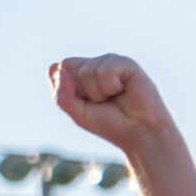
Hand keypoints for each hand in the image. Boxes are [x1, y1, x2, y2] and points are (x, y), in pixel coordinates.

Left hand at [48, 55, 175, 151]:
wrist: (140, 134)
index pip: (55, 70)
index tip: (85, 104)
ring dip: (98, 93)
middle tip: (102, 102)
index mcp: (78, 72)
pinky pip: (104, 72)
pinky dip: (111, 87)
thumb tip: (61, 67)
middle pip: (67, 65)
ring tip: (115, 98)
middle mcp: (92, 63)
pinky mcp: (125, 63)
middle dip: (81, 91)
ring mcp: (109, 61)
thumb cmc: (110, 124)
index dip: (67, 90)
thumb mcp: (77, 113)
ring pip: (86, 71)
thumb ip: (61, 94)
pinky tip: (124, 91)